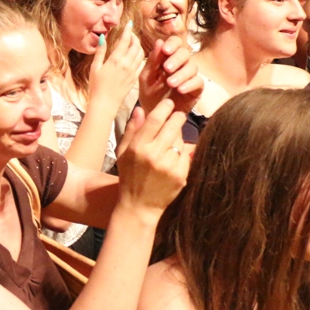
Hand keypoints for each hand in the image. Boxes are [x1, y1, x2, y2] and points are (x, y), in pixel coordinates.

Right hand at [87, 27, 143, 109]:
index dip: (127, 30)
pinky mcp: (135, 78)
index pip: (125, 40)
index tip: (129, 23)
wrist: (105, 103)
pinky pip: (142, 63)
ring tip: (133, 43)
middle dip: (134, 37)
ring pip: (141, 53)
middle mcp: (126, 64)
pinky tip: (136, 55)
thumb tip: (101, 38)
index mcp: (115, 60)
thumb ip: (100, 52)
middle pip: (135, 45)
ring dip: (138, 46)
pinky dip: (141, 56)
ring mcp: (133, 71)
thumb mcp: (95, 67)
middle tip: (130, 33)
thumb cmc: (96, 86)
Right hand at [115, 99, 188, 215]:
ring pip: (180, 140)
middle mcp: (153, 155)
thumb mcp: (123, 153)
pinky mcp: (180, 175)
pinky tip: (173, 159)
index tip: (169, 103)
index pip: (155, 119)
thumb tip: (140, 110)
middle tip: (178, 115)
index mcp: (137, 148)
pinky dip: (182, 154)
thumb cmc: (129, 177)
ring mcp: (169, 165)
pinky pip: (186, 155)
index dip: (164, 108)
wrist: (139, 206)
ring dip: (178, 138)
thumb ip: (132, 130)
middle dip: (177, 117)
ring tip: (169, 145)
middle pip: (172, 126)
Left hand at [138, 36, 202, 114]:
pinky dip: (190, 84)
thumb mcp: (146, 77)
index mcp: (167, 58)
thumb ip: (152, 61)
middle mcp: (180, 64)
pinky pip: (198, 82)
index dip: (172, 43)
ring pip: (192, 67)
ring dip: (181, 74)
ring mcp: (189, 76)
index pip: (175, 43)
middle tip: (167, 68)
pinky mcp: (196, 89)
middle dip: (176, 59)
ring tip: (170, 83)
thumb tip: (159, 41)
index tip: (165, 49)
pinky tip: (180, 89)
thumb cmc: (149, 93)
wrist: (154, 113)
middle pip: (185, 53)